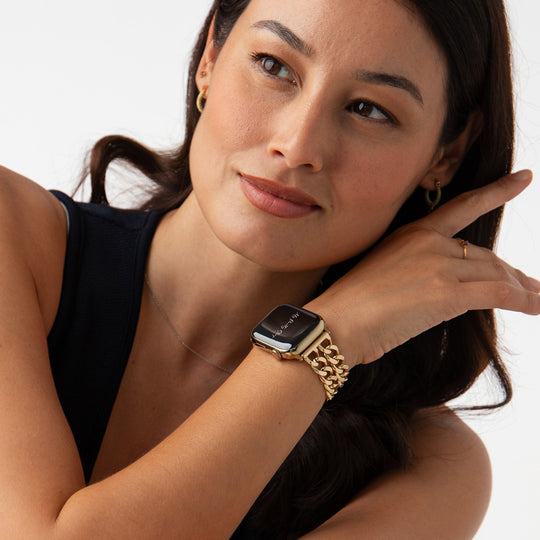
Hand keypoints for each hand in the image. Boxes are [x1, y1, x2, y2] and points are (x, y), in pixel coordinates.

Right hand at [307, 170, 539, 367]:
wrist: (335, 323)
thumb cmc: (351, 307)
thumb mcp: (386, 276)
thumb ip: (418, 272)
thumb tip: (446, 287)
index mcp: (412, 233)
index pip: (464, 207)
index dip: (498, 192)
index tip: (523, 178)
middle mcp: (429, 242)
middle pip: (485, 255)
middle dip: (511, 273)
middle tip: (530, 285)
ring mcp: (438, 265)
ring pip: (495, 274)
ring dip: (522, 289)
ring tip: (537, 299)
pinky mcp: (446, 292)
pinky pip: (498, 293)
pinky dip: (523, 301)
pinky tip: (535, 307)